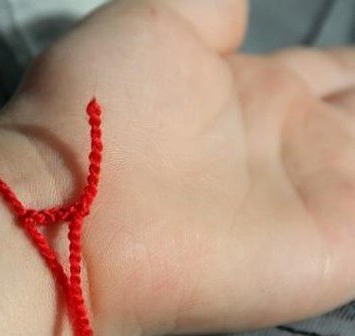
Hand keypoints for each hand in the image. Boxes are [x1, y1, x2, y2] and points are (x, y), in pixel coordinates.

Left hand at [0, 0, 354, 335]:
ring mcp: (313, 200)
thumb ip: (209, 15)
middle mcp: (288, 144)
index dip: (354, 66)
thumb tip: (244, 18)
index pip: (328, 72)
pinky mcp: (330, 251)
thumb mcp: (152, 26)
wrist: (69, 211)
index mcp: (254, 92)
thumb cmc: (99, 110)